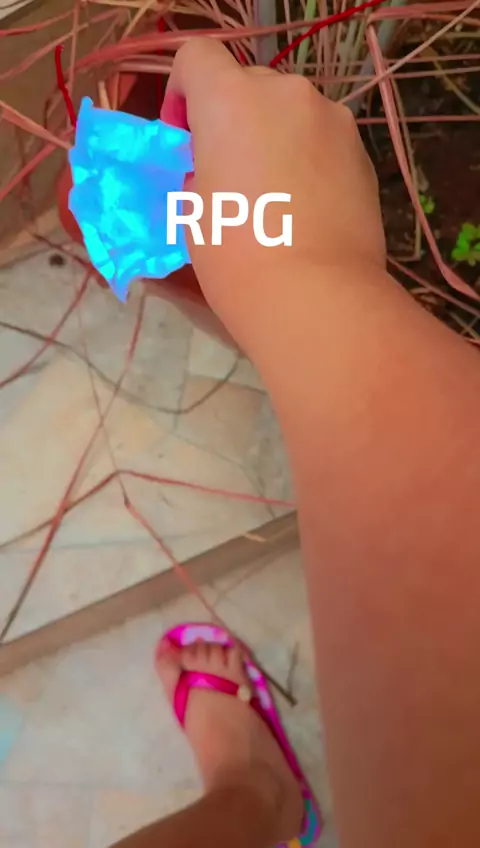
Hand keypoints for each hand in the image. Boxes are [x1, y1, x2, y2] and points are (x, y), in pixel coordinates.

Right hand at [162, 38, 385, 336]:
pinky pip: (322, 141)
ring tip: (273, 197)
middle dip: (232, 120)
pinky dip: (308, 160)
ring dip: (274, 138)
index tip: (185, 140)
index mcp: (230, 99)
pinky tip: (305, 209)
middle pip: (248, 85)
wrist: (314, 295)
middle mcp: (286, 93)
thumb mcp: (191, 211)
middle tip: (228, 176)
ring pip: (291, 113)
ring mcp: (331, 120)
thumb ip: (197, 170)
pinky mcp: (360, 153)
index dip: (183, 92)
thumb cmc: (235, 255)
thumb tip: (212, 171)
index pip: (197, 57)